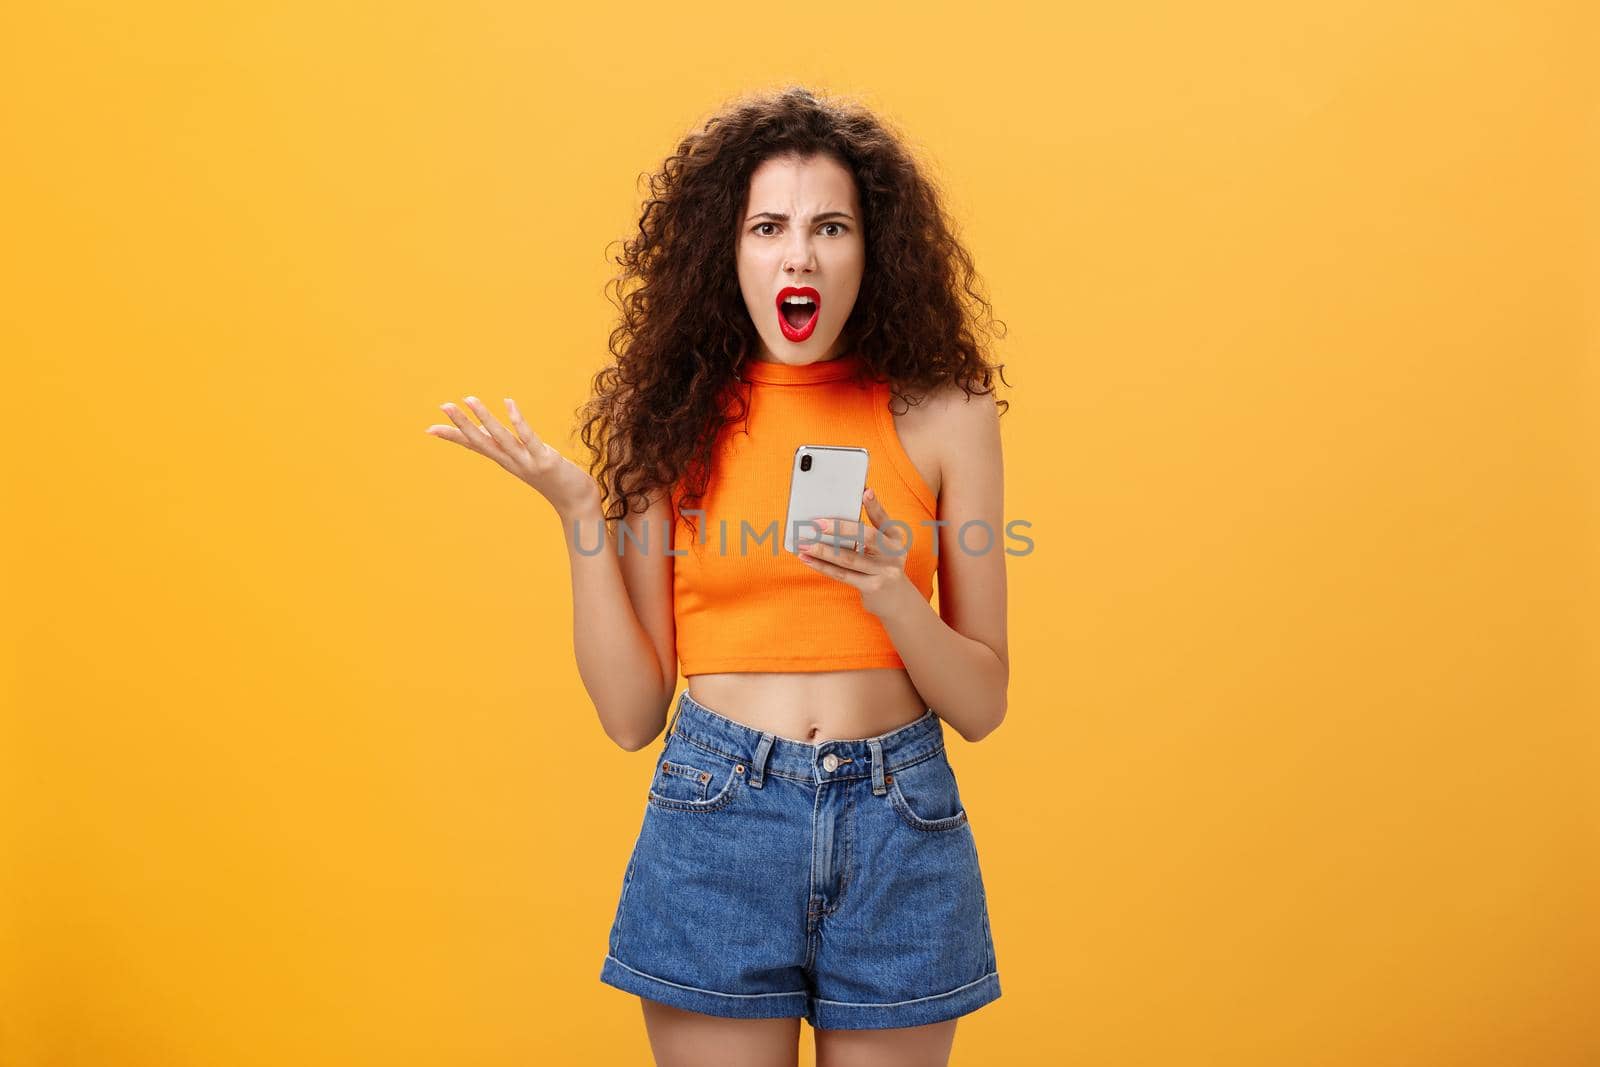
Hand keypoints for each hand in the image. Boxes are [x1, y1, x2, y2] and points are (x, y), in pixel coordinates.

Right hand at [425, 396, 599, 518]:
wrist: (578, 503)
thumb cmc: (555, 480)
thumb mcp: (529, 462)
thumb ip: (515, 451)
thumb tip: (503, 440)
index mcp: (506, 461)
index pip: (475, 446)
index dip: (454, 437)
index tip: (429, 429)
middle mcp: (512, 462)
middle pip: (482, 441)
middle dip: (462, 423)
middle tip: (443, 406)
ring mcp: (527, 462)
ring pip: (500, 438)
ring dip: (484, 418)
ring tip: (468, 399)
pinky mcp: (546, 460)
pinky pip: (529, 438)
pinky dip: (517, 421)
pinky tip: (508, 403)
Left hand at [796, 486, 915, 617]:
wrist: (897, 600)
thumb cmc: (882, 565)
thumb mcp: (883, 546)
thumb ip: (866, 531)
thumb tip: (836, 514)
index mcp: (895, 538)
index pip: (884, 518)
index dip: (875, 505)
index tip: (865, 492)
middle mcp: (894, 553)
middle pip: (866, 537)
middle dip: (840, 528)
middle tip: (816, 523)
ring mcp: (884, 572)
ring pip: (849, 558)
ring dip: (822, 550)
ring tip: (803, 544)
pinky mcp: (872, 587)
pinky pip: (842, 575)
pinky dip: (822, 566)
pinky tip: (807, 559)